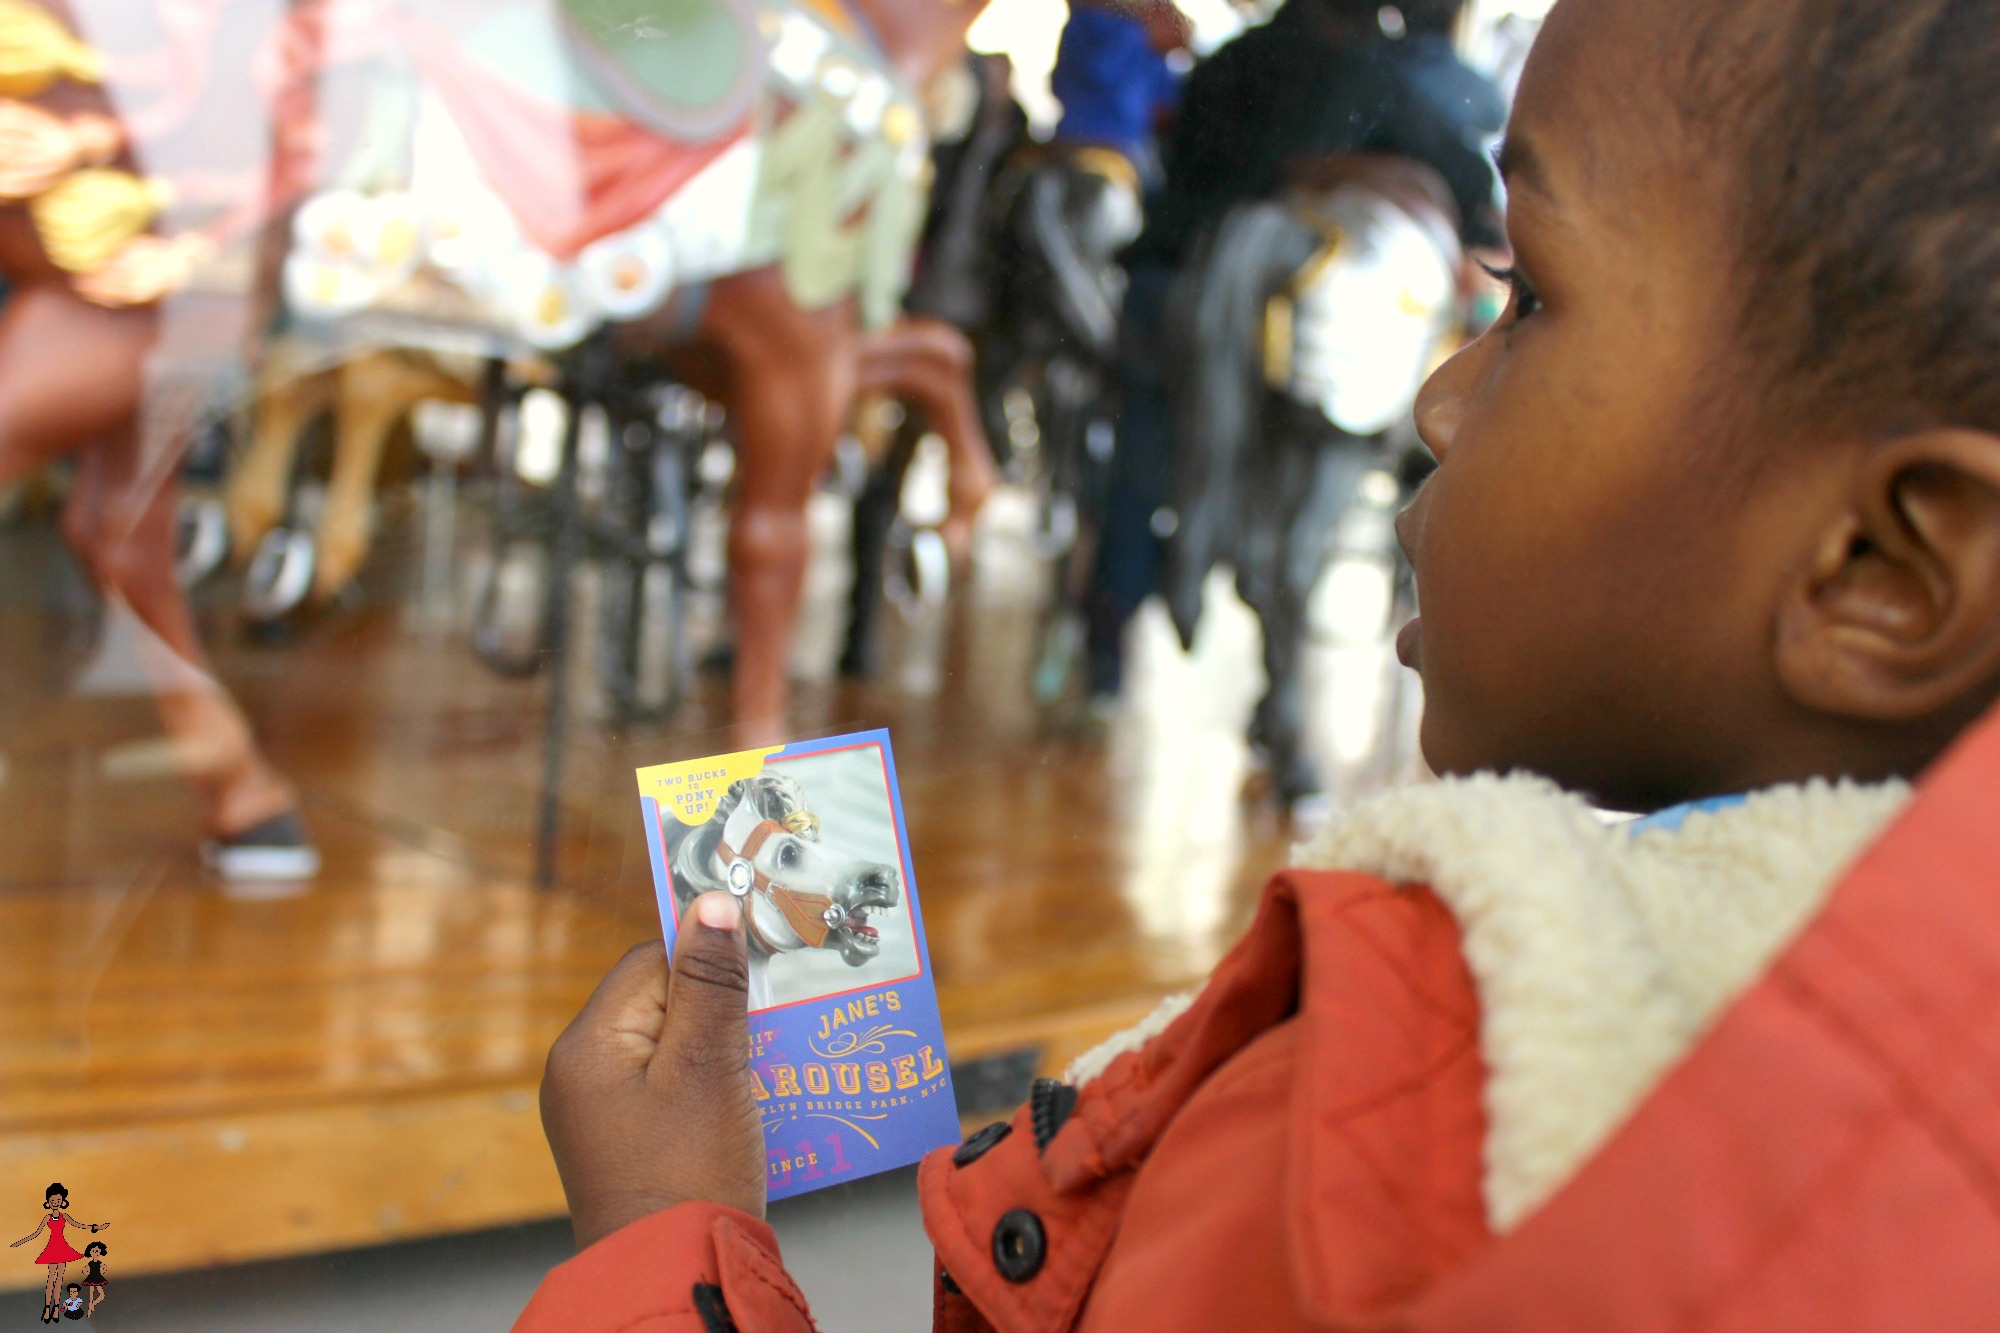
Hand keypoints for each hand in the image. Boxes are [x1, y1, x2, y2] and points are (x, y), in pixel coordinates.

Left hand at [540, 892, 766, 1248]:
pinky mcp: (630, 1145)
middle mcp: (583, 1075)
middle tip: (775, 1024)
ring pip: (674, 1047)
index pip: (651, 960)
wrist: (677, 1277)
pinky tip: (754, 1104)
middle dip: (723, 1009)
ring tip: (769, 1069)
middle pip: (663, 1002)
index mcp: (587, 1047)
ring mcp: (603, 1114)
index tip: (762, 969)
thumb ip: (710, 982)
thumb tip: (712, 902)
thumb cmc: (689, 1177)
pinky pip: (676, 1089)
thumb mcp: (708, 1066)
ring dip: (725, 1050)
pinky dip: (716, 1088)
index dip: (708, 960)